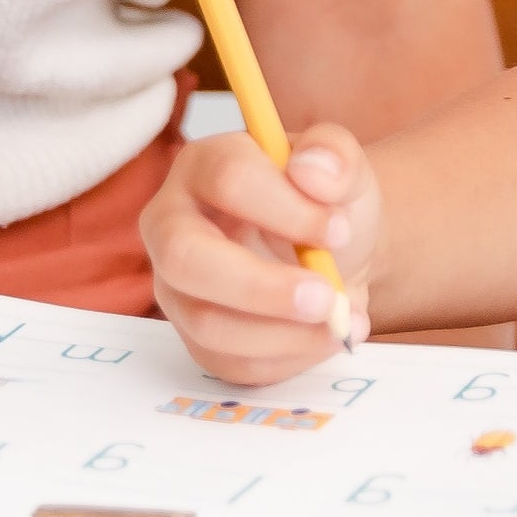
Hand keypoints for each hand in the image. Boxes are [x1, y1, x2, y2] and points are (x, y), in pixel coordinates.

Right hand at [142, 123, 378, 383]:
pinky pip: (230, 362)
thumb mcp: (344, 168)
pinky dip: (287, 357)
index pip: (227, 179)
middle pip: (185, 257)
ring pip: (207, 322)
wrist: (335, 258)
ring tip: (340, 321)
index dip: (287, 209)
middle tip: (325, 299)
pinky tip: (322, 337)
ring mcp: (177, 287)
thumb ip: (334, 154)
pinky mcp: (196, 338)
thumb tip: (309, 170)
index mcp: (204, 166)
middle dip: (260, 287)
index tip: (339, 230)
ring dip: (283, 333)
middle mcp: (173, 224)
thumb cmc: (326, 204)